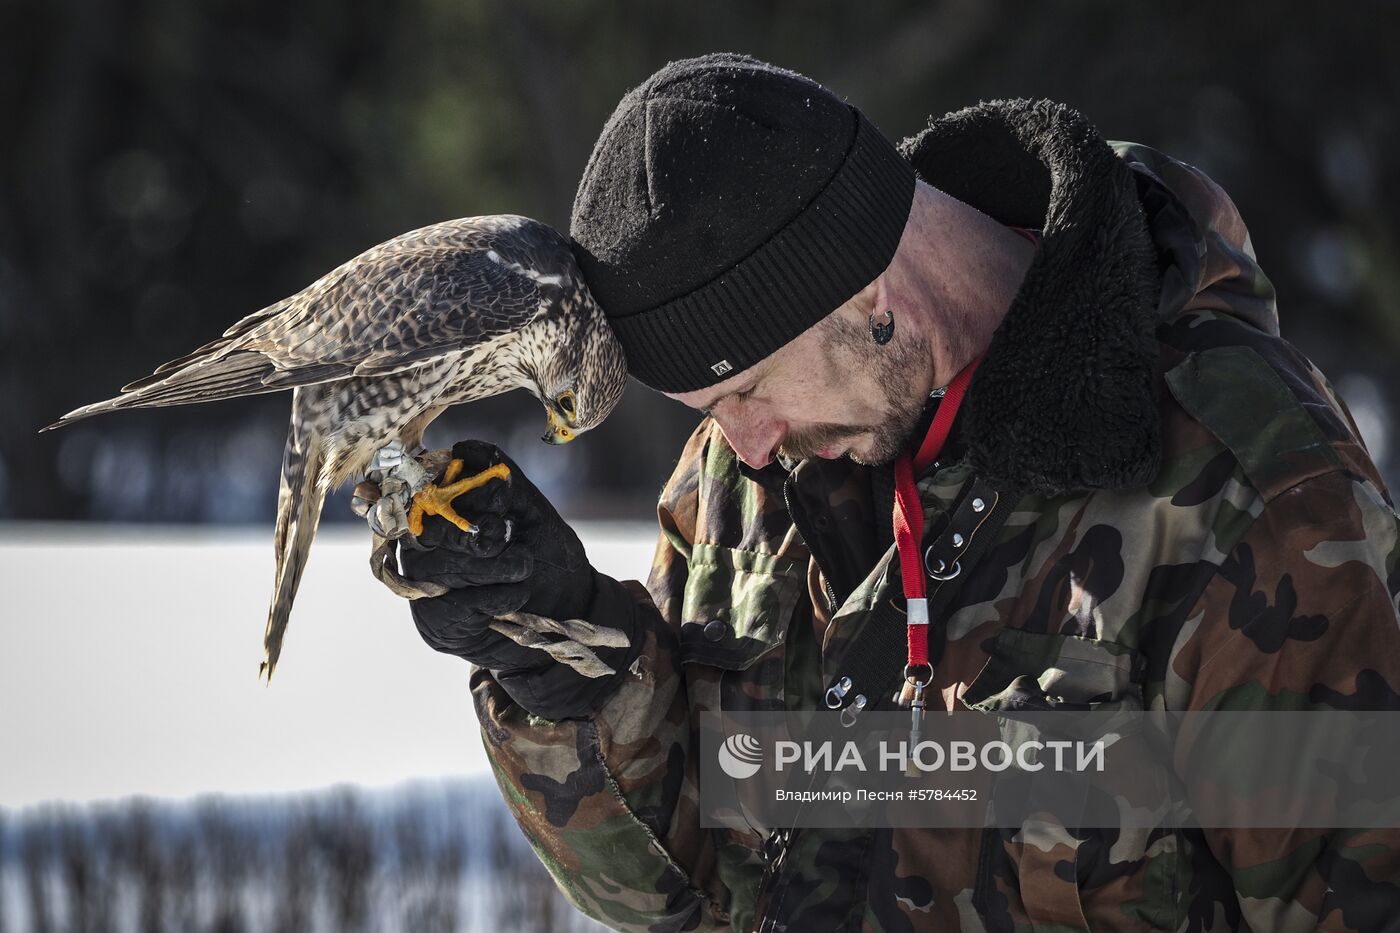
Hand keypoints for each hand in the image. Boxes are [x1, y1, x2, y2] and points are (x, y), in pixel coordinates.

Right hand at [398, 440, 638, 718]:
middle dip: (473, 533)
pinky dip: (496, 597)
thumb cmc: (544, 554)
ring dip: (492, 567)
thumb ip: (502, 481)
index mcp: (444, 507)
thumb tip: (464, 449)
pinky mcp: (433, 618)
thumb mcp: (531, 512)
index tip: (502, 501)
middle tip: (506, 537)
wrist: (564, 610)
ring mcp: (423, 580)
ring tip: (524, 568)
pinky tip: (517, 595)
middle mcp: (423, 540)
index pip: (433, 487)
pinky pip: (457, 604)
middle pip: (432, 529)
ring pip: (444, 567)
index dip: (465, 491)